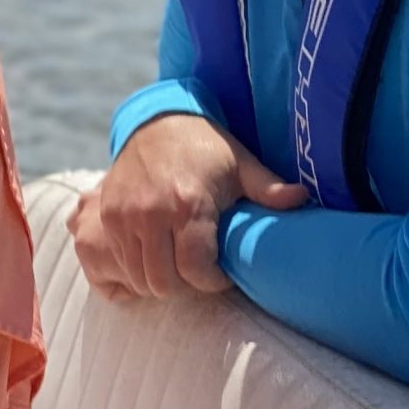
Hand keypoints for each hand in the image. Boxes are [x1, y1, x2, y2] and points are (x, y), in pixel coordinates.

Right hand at [71, 114, 307, 300]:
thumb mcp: (241, 164)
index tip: (222, 274)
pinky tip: (154, 258)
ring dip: (159, 281)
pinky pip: (116, 263)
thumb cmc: (206, 147)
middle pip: (163, 281)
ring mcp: (122, 216)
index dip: (212, 282)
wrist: (157, 121)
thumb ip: (269, 188)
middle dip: (185, 287)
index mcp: (187, 204)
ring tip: (178, 266)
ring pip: (138, 277)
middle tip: (200, 274)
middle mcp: (149, 213)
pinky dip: (134, 271)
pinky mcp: (105, 216)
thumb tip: (302, 199)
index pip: (194, 269)